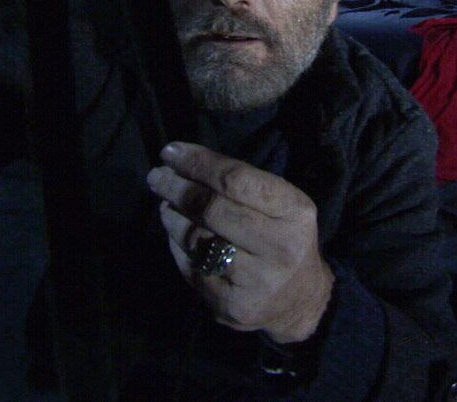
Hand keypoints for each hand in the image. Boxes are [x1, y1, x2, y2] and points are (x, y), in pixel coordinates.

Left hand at [147, 142, 335, 343]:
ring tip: (164, 201)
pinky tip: (174, 229)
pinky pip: (191, 266)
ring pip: (197, 239)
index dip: (198, 163)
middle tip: (157, 176)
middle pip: (212, 209)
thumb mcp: (283, 205)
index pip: (237, 180)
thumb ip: (242, 184)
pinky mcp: (230, 306)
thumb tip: (182, 163)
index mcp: (295, 213)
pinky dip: (176, 242)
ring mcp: (254, 281)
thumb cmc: (285, 239)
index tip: (171, 152)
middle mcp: (279, 247)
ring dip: (172, 214)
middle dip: (177, 187)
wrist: (300, 301)